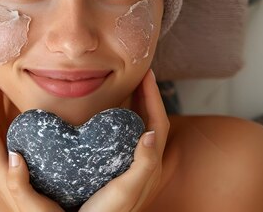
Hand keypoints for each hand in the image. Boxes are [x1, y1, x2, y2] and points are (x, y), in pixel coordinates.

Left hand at [0, 71, 64, 211]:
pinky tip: (27, 111)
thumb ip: (17, 183)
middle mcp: (0, 168)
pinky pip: (13, 138)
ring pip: (2, 130)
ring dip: (3, 107)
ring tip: (8, 85)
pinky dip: (15, 120)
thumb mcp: (30, 205)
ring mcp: (9, 168)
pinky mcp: (19, 169)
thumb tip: (14, 156)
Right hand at [80, 69, 168, 211]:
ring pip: (136, 129)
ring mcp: (130, 166)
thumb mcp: (127, 189)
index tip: (145, 73)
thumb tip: (152, 133)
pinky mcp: (117, 169)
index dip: (153, 97)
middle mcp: (144, 164)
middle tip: (135, 73)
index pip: (158, 123)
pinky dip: (119, 121)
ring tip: (123, 87)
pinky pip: (122, 138)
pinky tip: (104, 117)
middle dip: (145, 96)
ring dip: (134, 106)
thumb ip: (143, 164)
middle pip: (150, 122)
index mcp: (150, 165)